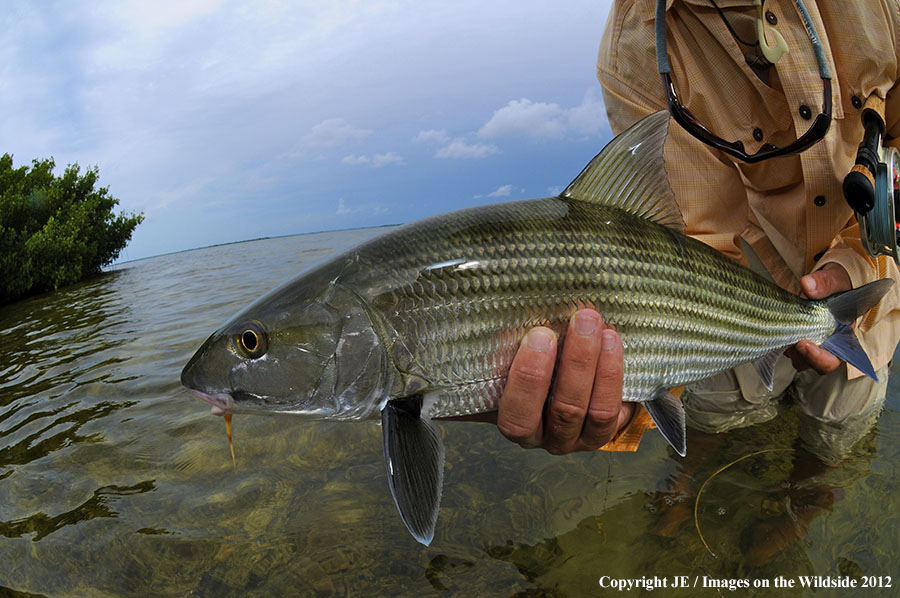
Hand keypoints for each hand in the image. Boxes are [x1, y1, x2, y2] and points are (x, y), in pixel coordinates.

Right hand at [496, 309, 632, 453]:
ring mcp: (584, 438)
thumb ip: (509, 352)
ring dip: (602, 366)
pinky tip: (613, 342)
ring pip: (599, 412)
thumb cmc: (527, 366)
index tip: (538, 337)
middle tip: (582, 321)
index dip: (528, 381)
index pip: (518, 417)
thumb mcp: (508, 363)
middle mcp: (551, 438)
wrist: (560, 374)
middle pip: (566, 410)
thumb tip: (505, 318)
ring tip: (603, 329)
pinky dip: (616, 374)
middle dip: (577, 362)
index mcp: (518, 425)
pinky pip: (618, 408)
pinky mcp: (612, 428)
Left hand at [786, 263, 851, 374]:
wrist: (826, 283)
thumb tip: (807, 285)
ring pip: (793, 356)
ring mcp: (805, 342)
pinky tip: (774, 321)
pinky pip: (780, 344)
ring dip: (785, 345)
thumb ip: (825, 283)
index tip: (804, 343)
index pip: (831, 360)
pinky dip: (775, 337)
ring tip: (782, 324)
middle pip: (808, 363)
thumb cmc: (836, 286)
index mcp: (840, 338)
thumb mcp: (835, 280)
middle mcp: (822, 345)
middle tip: (791, 338)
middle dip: (798, 354)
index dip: (818, 359)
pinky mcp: (790, 336)